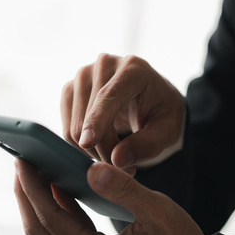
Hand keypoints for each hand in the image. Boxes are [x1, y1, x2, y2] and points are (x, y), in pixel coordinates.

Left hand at [14, 159, 207, 234]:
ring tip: (35, 171)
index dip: (32, 188)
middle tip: (22, 161)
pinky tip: (59, 187)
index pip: (51, 219)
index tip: (22, 161)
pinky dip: (57, 210)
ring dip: (38, 202)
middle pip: (40, 229)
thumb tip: (90, 169)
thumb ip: (123, 189)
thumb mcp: (157, 211)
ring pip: (49, 234)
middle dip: (26, 194)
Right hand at [61, 54, 185, 174]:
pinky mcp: (70, 90)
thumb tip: (116, 159)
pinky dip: (82, 146)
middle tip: (128, 169)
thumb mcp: (167, 132)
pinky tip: (102, 148)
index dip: (97, 120)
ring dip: (93, 151)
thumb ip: (147, 145)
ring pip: (74, 125)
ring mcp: (83, 75)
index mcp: (134, 68)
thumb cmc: (163, 115)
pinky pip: (66, 129)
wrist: (152, 101)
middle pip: (89, 115)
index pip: (108, 96)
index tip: (87, 142)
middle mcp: (104, 64)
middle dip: (104, 149)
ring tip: (117, 158)